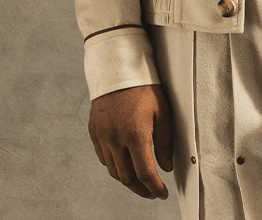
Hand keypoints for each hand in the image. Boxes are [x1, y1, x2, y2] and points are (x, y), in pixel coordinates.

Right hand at [88, 84, 173, 199]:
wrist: (118, 68)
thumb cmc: (143, 87)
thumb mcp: (162, 111)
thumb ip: (165, 142)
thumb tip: (167, 166)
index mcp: (135, 134)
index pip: (145, 173)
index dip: (154, 188)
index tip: (161, 193)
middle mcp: (116, 139)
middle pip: (127, 177)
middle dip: (141, 189)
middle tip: (151, 192)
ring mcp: (102, 136)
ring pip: (113, 170)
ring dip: (127, 180)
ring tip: (139, 181)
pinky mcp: (94, 132)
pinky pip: (103, 158)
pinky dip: (114, 166)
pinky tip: (123, 163)